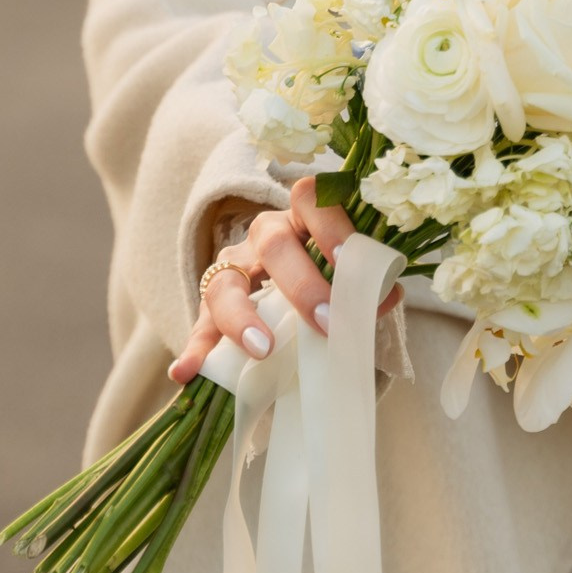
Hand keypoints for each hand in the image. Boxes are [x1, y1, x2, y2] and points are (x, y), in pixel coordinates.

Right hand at [168, 178, 393, 383]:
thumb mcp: (342, 274)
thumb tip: (387, 294)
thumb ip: (361, 284)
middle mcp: (263, 237)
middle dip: (302, 285)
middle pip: (274, 246)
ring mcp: (231, 271)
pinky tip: (184, 372)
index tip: (348, 258)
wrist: (285, 290)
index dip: (330, 224)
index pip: (312, 201)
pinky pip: (197, 328)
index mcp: (301, 219)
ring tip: (263, 349)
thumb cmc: (324, 277)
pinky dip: (193, 351)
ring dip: (243, 318)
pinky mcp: (208, 310)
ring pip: (226, 285)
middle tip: (326, 322)